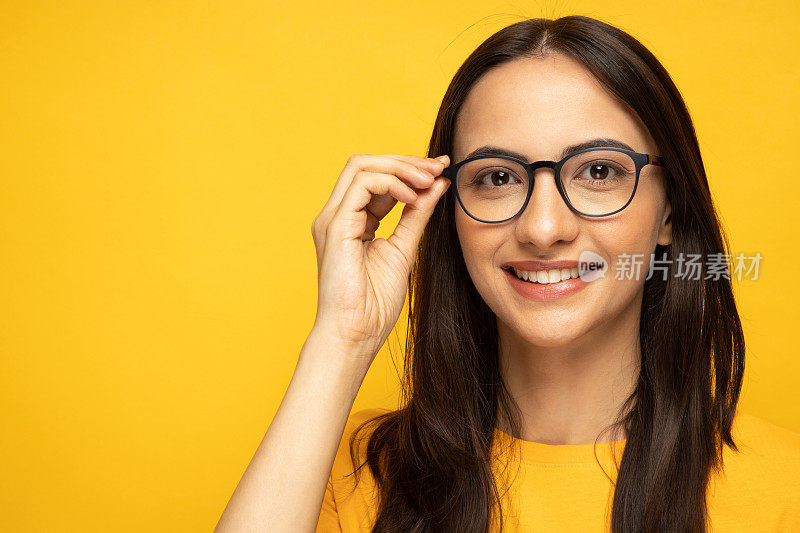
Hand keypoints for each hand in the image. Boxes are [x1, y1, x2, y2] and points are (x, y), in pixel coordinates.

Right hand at [310, 153, 450, 367]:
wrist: (357, 333)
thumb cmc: (375, 303)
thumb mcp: (404, 249)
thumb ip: (417, 215)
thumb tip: (437, 184)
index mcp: (352, 221)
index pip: (376, 178)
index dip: (408, 169)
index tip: (440, 170)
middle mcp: (338, 215)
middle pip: (367, 164)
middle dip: (406, 161)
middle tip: (438, 167)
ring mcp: (332, 218)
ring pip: (362, 166)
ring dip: (400, 168)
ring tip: (428, 180)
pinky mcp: (335, 225)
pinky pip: (362, 184)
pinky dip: (391, 183)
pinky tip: (412, 196)